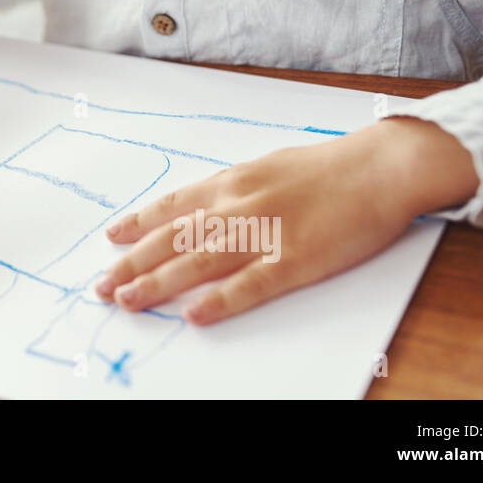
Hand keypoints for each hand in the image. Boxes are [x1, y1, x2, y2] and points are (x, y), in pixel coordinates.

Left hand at [94, 116, 478, 324]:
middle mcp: (238, 206)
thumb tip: (206, 205)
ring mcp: (265, 233)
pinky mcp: (296, 260)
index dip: (138, 223)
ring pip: (198, 262)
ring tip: (127, 300)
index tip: (111, 239)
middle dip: (133, 262)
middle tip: (102, 285)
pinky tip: (193, 315)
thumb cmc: (329, 168)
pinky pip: (251, 284)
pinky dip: (220, 301)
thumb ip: (236, 189)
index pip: (172, 206)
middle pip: (173, 238)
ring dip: (158, 283)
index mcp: (232, 183)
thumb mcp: (269, 167)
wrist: (380, 168)